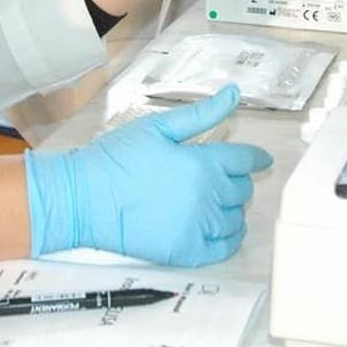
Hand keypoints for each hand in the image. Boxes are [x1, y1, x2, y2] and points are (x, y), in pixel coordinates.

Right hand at [25, 85, 273, 266]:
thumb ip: (201, 114)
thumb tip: (233, 94)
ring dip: (232, 208)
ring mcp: (198, 227)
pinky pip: (224, 248)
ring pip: (236, 219)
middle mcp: (207, 197)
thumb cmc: (117, 157)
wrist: (84, 198)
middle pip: (242, 190)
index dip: (256, 158)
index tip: (262, 159)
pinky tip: (219, 229)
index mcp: (203, 163)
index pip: (245, 160)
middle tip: (224, 177)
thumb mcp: (158, 127)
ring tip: (217, 202)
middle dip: (237, 181)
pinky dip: (229, 238)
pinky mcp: (186, 252)